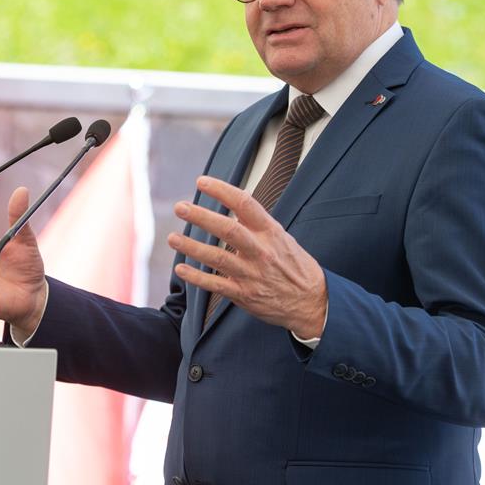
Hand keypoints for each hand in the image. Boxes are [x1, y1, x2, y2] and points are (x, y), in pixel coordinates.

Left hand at [167, 176, 327, 337]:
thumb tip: (233, 206)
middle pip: (228, 230)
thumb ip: (257, 225)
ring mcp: (251, 274)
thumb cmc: (295, 266)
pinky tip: (180, 269)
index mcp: (271, 232)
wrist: (312, 302)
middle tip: (180, 207)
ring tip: (172, 238)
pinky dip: (196, 277)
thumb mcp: (282, 239)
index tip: (202, 182)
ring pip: (217, 258)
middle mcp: (261, 251)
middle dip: (202, 217)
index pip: (245, 204)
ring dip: (191, 247)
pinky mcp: (244, 294)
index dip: (222, 191)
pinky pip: (215, 284)